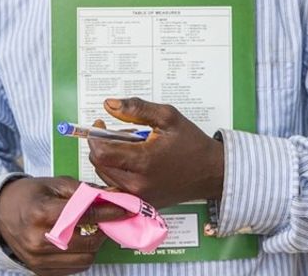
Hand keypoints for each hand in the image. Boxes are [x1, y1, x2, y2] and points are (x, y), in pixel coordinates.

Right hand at [0, 176, 127, 274]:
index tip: (125, 208)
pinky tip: (80, 242)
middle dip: (103, 229)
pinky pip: (74, 268)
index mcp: (41, 213)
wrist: (0, 215)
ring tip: (93, 230)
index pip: (85, 215)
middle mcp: (39, 239)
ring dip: (95, 245)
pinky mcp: (40, 270)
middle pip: (88, 241)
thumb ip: (82, 191)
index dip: (109, 212)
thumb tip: (111, 195)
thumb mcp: (53, 183)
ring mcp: (38, 259)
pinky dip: (83, 256)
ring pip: (84, 258)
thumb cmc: (29, 195)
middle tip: (109, 218)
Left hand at [87, 97, 223, 208]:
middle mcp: (138, 183)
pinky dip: (115, 173)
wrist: (212, 172)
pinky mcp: (142, 204)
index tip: (100, 125)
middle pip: (99, 165)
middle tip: (118, 134)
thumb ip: (136, 108)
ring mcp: (139, 197)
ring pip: (105, 176)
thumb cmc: (192, 143)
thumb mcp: (167, 117)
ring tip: (130, 148)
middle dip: (102, 146)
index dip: (95, 136)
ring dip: (108, 159)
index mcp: (144, 161)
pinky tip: (129, 162)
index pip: (101, 152)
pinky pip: (116, 188)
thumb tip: (108, 104)